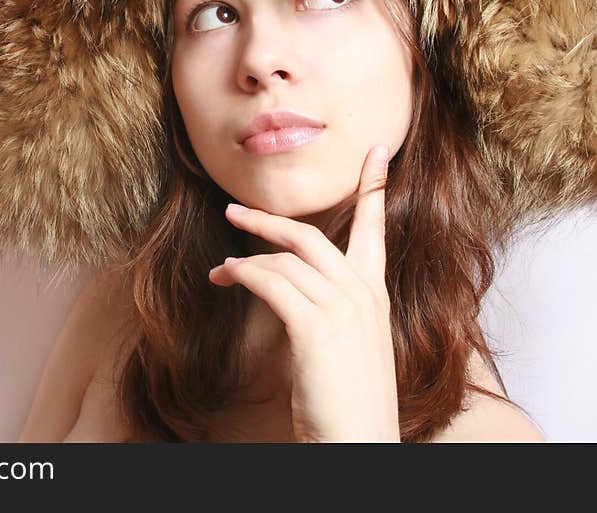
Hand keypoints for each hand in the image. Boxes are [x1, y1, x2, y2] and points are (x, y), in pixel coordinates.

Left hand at [209, 145, 399, 442]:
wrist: (357, 442)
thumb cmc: (349, 402)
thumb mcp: (350, 348)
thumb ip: (333, 313)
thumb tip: (295, 295)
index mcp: (376, 297)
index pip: (376, 231)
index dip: (374, 189)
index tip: (375, 153)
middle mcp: (363, 294)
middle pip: (312, 236)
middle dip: (270, 221)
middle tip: (236, 212)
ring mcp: (342, 308)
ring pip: (284, 259)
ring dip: (245, 258)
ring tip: (221, 270)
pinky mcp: (315, 326)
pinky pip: (269, 282)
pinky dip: (242, 274)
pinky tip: (226, 277)